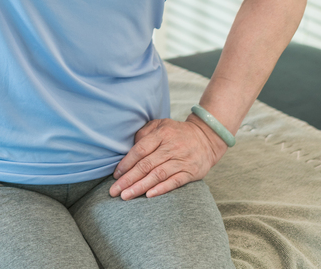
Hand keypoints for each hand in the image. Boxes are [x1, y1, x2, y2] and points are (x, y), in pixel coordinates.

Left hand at [108, 115, 226, 199]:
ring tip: (126, 196)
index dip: (126, 163)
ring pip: (157, 175)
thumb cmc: (176, 132)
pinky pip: (174, 182)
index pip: (140, 150)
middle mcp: (171, 147)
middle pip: (146, 165)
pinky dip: (161, 189)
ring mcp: (181, 160)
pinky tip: (148, 195)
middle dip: (128, 179)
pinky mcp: (190, 172)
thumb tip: (129, 148)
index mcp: (161, 134)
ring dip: (140, 187)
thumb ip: (144, 133)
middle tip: (114, 191)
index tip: (115, 175)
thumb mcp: (161, 124)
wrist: (206, 138)